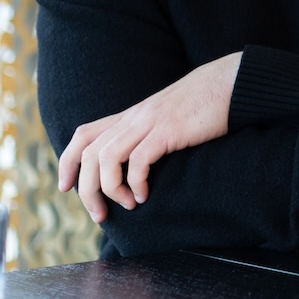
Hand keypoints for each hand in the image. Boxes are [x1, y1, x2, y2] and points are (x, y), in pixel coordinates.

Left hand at [57, 53, 241, 222]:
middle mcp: (134, 117)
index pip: (84, 135)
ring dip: (109, 189)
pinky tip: (145, 195)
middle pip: (89, 153)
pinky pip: (138, 160)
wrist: (231, 83)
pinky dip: (135, 183)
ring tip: (128, 205)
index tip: (67, 188)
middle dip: (87, 190)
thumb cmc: (205, 105)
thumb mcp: (168, 117)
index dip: (67, 162)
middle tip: (100, 215)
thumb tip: (140, 163)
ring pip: (106, 158)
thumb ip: (150, 134)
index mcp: (131, 115)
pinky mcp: (168, 130)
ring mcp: (149, 122)